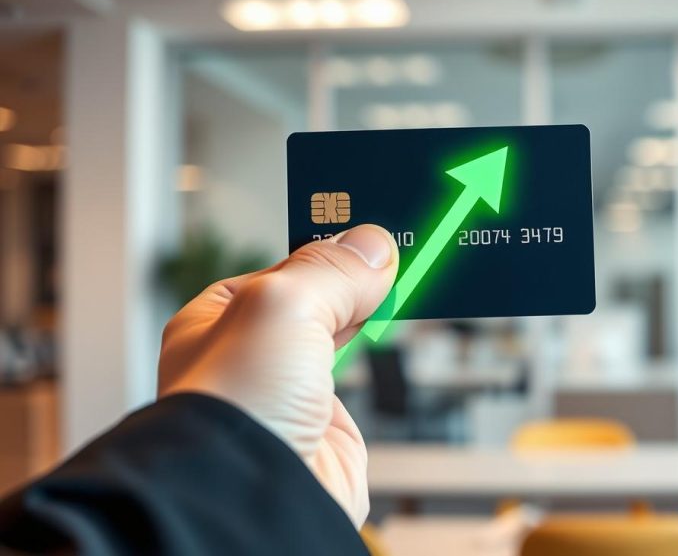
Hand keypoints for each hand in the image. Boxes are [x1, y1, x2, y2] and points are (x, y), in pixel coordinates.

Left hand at [157, 225, 398, 525]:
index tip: (366, 230)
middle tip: (398, 245)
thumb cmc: (234, 408)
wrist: (257, 499)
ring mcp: (292, 394)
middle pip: (315, 298)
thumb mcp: (283, 305)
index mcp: (219, 321)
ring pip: (344, 333)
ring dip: (373, 307)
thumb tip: (371, 247)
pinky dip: (386, 349)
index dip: (323, 247)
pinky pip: (367, 376)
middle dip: (354, 275)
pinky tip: (397, 323)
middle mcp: (253, 358)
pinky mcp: (330, 428)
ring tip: (406, 273)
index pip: (280, 266)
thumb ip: (330, 270)